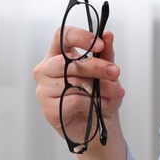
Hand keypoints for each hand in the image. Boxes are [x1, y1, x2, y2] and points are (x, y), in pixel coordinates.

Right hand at [32, 26, 127, 159]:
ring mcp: (44, 90)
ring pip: (72, 82)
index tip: (99, 44)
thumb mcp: (107, 73)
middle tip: (115, 72)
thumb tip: (108, 35)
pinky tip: (104, 105)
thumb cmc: (99, 95)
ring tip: (116, 93)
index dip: (79, 36)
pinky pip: (74, 100)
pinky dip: (93, 102)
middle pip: (67, 61)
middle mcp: (46, 70)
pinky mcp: (48, 109)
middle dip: (95, 66)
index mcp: (57, 55)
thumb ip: (106, 54)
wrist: (99, 125)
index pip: (61, 35)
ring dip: (100, 87)